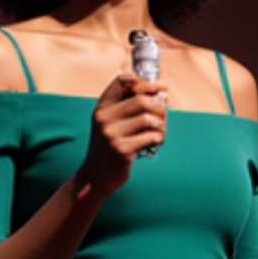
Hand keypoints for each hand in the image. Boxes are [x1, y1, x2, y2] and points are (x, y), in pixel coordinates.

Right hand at [85, 70, 168, 192]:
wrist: (94, 177)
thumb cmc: (108, 147)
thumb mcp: (109, 123)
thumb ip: (126, 107)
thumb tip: (160, 91)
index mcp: (101, 107)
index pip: (122, 80)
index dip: (144, 82)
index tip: (157, 89)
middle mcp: (103, 118)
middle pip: (141, 99)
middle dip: (158, 107)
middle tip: (163, 117)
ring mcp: (111, 134)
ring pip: (148, 118)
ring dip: (161, 124)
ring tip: (160, 131)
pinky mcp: (122, 150)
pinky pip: (151, 136)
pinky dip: (158, 138)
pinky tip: (156, 142)